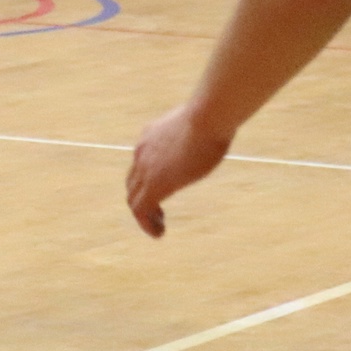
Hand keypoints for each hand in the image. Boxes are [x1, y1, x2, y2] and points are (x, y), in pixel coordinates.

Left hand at [127, 103, 231, 236]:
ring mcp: (145, 168)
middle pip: (133, 181)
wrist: (207, 118)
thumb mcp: (203, 123)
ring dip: (144, 215)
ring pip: (133, 198)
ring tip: (159, 227)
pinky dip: (146, 224)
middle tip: (158, 212)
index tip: (166, 188)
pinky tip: (159, 233)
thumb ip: (202, 130)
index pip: (142, 160)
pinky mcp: (153, 184)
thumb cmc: (214, 117)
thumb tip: (218, 129)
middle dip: (142, 197)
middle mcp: (142, 151)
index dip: (148, 178)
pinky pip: (140, 210)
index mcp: (152, 135)